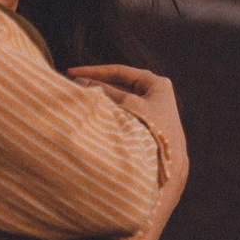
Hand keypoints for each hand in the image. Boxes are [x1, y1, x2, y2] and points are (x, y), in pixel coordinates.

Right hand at [66, 64, 187, 186]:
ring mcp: (149, 113)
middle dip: (95, 86)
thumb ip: (105, 92)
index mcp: (156, 84)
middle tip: (70, 85)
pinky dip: (107, 114)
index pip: (120, 72)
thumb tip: (80, 81)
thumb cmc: (153, 130)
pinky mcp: (143, 129)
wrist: (169, 167)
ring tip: (77, 100)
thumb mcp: (128, 105)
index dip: (94, 72)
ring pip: (118, 102)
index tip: (70, 73)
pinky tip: (92, 115)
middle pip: (118, 86)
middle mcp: (154, 96)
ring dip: (100, 101)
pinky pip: (121, 116)